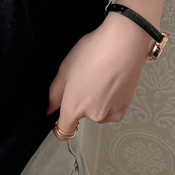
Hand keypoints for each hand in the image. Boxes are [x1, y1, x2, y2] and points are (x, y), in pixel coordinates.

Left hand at [46, 11, 153, 134]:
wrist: (124, 44)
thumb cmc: (95, 52)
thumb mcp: (65, 69)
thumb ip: (54, 94)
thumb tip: (49, 109)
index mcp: (74, 107)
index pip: (63, 131)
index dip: (59, 125)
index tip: (61, 119)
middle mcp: (93, 115)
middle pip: (82, 115)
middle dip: (81, 102)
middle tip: (85, 79)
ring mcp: (110, 112)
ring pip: (98, 112)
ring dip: (98, 101)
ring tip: (100, 78)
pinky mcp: (125, 108)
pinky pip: (112, 110)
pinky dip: (111, 100)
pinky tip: (111, 83)